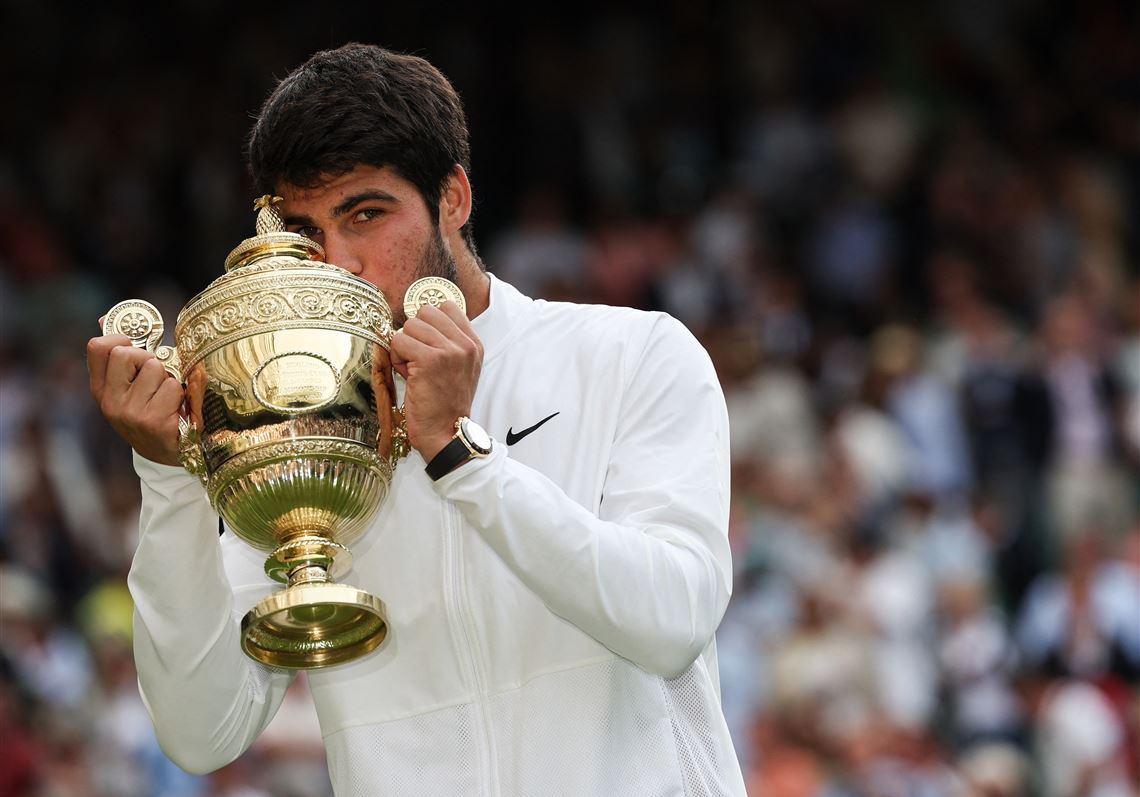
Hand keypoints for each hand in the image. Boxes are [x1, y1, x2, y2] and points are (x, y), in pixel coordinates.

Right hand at [87, 330, 184, 465]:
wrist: (164, 454)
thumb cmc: (149, 411)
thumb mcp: (128, 388)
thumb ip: (120, 357)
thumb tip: (105, 318)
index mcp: (101, 390)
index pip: (97, 347)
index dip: (119, 338)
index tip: (134, 346)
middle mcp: (111, 402)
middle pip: (127, 353)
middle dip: (148, 358)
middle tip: (156, 377)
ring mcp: (131, 413)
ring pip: (155, 368)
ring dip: (169, 378)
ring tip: (168, 396)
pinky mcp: (155, 422)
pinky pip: (173, 387)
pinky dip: (181, 394)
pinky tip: (177, 409)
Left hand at [389, 301, 482, 461]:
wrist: (447, 434)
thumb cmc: (445, 405)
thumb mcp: (458, 369)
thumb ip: (446, 343)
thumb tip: (416, 320)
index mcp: (474, 344)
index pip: (446, 307)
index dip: (429, 324)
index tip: (427, 346)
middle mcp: (465, 344)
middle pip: (425, 312)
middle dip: (414, 333)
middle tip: (417, 359)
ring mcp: (449, 351)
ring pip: (410, 325)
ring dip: (403, 347)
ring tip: (412, 369)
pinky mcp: (429, 360)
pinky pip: (398, 340)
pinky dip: (396, 358)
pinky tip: (407, 376)